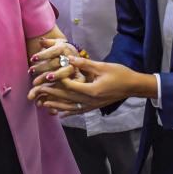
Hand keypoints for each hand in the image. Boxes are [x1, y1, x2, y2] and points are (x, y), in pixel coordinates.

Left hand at [28, 37, 83, 84]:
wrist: (77, 58)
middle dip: (42, 67)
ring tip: (36, 82)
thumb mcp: (57, 43)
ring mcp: (74, 68)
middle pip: (55, 63)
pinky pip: (66, 82)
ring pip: (62, 73)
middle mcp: (70, 58)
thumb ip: (49, 42)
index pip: (53, 51)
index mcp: (64, 47)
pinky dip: (56, 86)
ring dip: (50, 77)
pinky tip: (46, 89)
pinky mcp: (76, 77)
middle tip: (30, 71)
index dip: (43, 55)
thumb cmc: (63, 50)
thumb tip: (41, 41)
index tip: (32, 58)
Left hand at [28, 57, 155, 117]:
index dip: (58, 81)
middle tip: (39, 91)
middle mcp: (91, 100)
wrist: (133, 86)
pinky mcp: (95, 106)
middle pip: (68, 98)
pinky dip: (69, 112)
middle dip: (53, 94)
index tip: (47, 76)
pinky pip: (79, 111)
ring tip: (45, 104)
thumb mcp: (102, 66)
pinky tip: (61, 114)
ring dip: (58, 105)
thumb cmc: (120, 74)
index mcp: (92, 90)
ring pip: (71, 107)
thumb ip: (84, 64)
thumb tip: (68, 59)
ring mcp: (93, 105)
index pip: (70, 86)